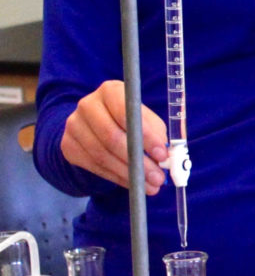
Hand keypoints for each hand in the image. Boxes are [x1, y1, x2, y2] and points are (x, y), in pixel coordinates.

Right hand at [60, 80, 167, 194]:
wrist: (93, 123)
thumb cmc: (128, 118)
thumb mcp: (144, 117)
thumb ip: (156, 132)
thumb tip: (166, 155)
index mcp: (110, 91)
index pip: (127, 113)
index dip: (145, 136)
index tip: (162, 155)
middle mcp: (88, 105)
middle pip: (111, 137)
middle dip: (137, 161)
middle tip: (157, 177)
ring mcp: (74, 126)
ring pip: (102, 155)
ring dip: (128, 173)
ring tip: (149, 185)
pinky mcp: (68, 146)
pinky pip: (93, 166)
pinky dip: (116, 177)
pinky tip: (131, 182)